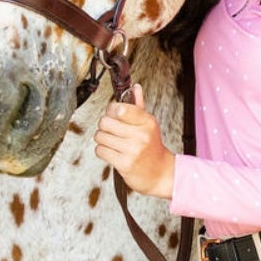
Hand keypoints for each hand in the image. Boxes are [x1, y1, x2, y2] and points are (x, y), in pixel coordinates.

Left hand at [94, 84, 175, 200]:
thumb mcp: (149, 125)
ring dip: (102, 140)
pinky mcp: (124, 164)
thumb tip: (135, 87)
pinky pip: (101, 151)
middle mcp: (140, 135)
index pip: (119, 108)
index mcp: (147, 122)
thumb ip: (139, 106)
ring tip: (113, 143)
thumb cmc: (152, 148)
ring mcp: (132, 150)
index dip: (111, 111)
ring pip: (100, 136)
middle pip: (105, 122)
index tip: (114, 115)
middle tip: (112, 131)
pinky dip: (102, 151)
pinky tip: (112, 152)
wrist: (160, 173)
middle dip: (104, 127)